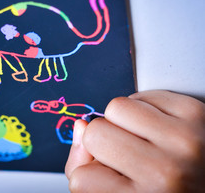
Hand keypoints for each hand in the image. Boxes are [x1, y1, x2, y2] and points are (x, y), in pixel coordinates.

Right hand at [65, 90, 204, 191]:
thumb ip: (88, 172)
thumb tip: (80, 127)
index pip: (81, 178)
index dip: (89, 177)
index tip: (108, 179)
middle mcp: (166, 172)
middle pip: (94, 133)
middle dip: (102, 143)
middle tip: (126, 156)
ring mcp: (183, 139)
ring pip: (116, 107)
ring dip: (121, 121)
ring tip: (142, 140)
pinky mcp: (195, 112)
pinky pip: (143, 94)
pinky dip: (144, 108)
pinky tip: (155, 128)